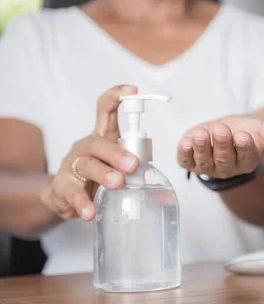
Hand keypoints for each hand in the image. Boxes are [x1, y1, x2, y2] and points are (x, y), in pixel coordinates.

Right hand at [39, 85, 139, 221]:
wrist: (63, 196)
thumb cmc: (96, 175)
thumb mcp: (114, 161)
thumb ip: (134, 158)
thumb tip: (161, 163)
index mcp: (102, 137)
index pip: (106, 110)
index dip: (117, 96)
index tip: (133, 91)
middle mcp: (86, 147)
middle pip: (99, 143)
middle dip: (117, 153)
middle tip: (133, 165)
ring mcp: (72, 166)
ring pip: (87, 166)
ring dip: (104, 174)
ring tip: (118, 184)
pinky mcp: (63, 186)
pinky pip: (74, 194)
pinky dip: (83, 203)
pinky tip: (90, 212)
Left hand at [177, 115, 263, 178]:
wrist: (226, 138)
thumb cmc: (246, 135)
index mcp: (247, 159)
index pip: (246, 154)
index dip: (244, 146)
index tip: (243, 136)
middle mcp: (227, 166)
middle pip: (225, 157)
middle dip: (223, 143)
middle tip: (222, 130)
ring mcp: (208, 164)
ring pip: (204, 160)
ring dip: (201, 148)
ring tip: (200, 135)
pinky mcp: (191, 160)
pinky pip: (186, 160)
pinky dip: (184, 153)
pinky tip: (185, 142)